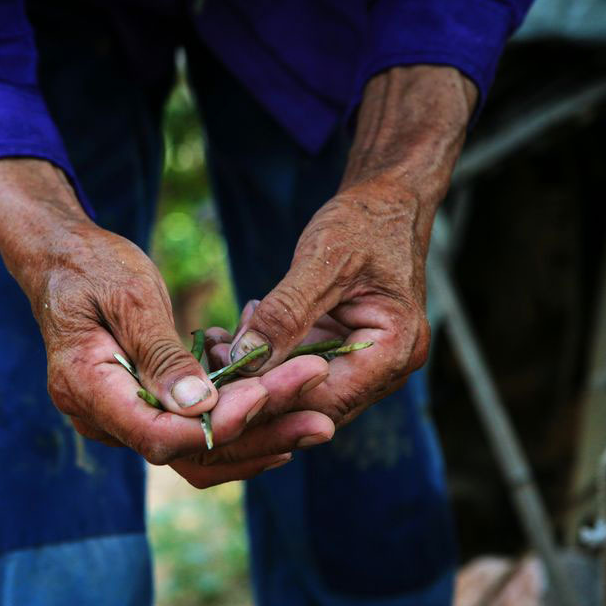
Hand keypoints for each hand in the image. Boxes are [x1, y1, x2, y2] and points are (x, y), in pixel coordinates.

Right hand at [0, 159, 333, 486]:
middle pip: (185, 453)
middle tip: (321, 421)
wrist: (63, 259)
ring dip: (258, 440)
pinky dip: (238, 428)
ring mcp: (120, 420)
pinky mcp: (143, 411)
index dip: (217, 424)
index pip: (157, 435)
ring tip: (316, 423)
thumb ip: (162, 354)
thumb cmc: (93, 266)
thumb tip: (200, 408)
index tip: (267, 393)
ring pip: (194, 454)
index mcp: (87, 387)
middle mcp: (100, 418)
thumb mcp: (130, 297)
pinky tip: (284, 417)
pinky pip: (192, 436)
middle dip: (257, 438)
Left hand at [225, 65, 476, 426]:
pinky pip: (303, 367)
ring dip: (260, 374)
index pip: (327, 397)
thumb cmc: (365, 222)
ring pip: (304, 389)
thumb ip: (287, 312)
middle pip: (315, 403)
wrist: (388, 201)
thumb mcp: (324, 260)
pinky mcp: (347, 352)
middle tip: (210, 364)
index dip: (272, 396)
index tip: (221, 385)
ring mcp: (369, 364)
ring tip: (217, 345)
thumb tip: (245, 359)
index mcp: (396, 350)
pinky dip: (270, 356)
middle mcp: (389, 369)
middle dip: (260, 387)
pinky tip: (235, 336)